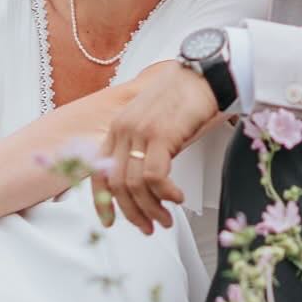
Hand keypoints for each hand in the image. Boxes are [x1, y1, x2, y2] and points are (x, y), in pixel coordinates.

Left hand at [94, 61, 218, 234]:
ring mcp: (140, 132)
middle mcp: (123, 130)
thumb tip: (144, 183)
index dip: (102, 201)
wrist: (204, 74)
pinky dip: (166, 194)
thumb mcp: (152, 121)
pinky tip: (178, 197)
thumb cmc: (183, 96)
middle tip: (149, 227)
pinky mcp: (159, 134)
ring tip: (167, 218)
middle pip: (116, 185)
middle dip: (132, 213)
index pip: (98, 172)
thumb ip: (142, 146)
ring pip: (134, 185)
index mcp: (117, 128)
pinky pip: (154, 176)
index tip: (110, 221)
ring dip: (152, 209)